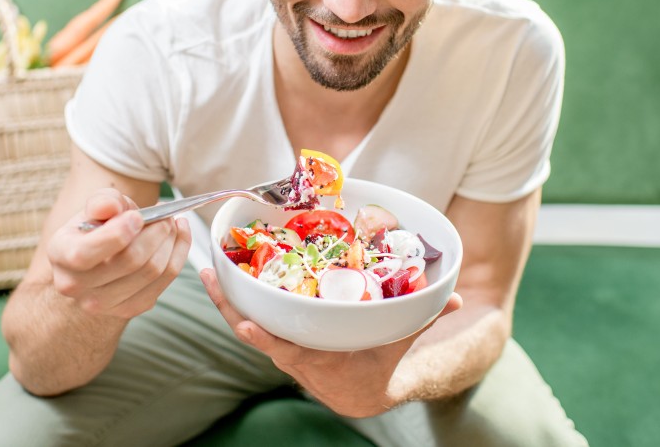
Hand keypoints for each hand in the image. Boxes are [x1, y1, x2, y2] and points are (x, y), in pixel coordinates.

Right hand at [46, 188, 191, 319]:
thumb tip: (110, 207)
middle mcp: (75, 286)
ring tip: (172, 222)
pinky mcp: (131, 308)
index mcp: (60, 255)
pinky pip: (166, 280)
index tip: (138, 216)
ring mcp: (103, 303)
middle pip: (130, 261)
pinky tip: (177, 236)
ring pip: (153, 271)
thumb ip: (103, 201)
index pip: (85, 253)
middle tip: (166, 214)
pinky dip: (178, 253)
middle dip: (156, 231)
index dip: (117, 234)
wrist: (99, 260)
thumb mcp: (95, 206)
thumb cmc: (97, 227)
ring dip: (171, 241)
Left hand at [200, 268, 462, 417]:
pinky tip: (220, 275)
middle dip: (231, 309)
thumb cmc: (379, 363)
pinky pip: (250, 318)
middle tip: (211, 278)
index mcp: (320, 360)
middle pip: (255, 334)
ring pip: (246, 324)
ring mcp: (282, 347)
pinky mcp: (276, 336)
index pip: (289, 353)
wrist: (363, 391)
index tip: (248, 327)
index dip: (268, 341)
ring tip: (206, 268)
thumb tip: (453, 298)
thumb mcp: (398, 344)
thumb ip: (420, 318)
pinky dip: (234, 300)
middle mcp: (294, 355)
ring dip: (225, 300)